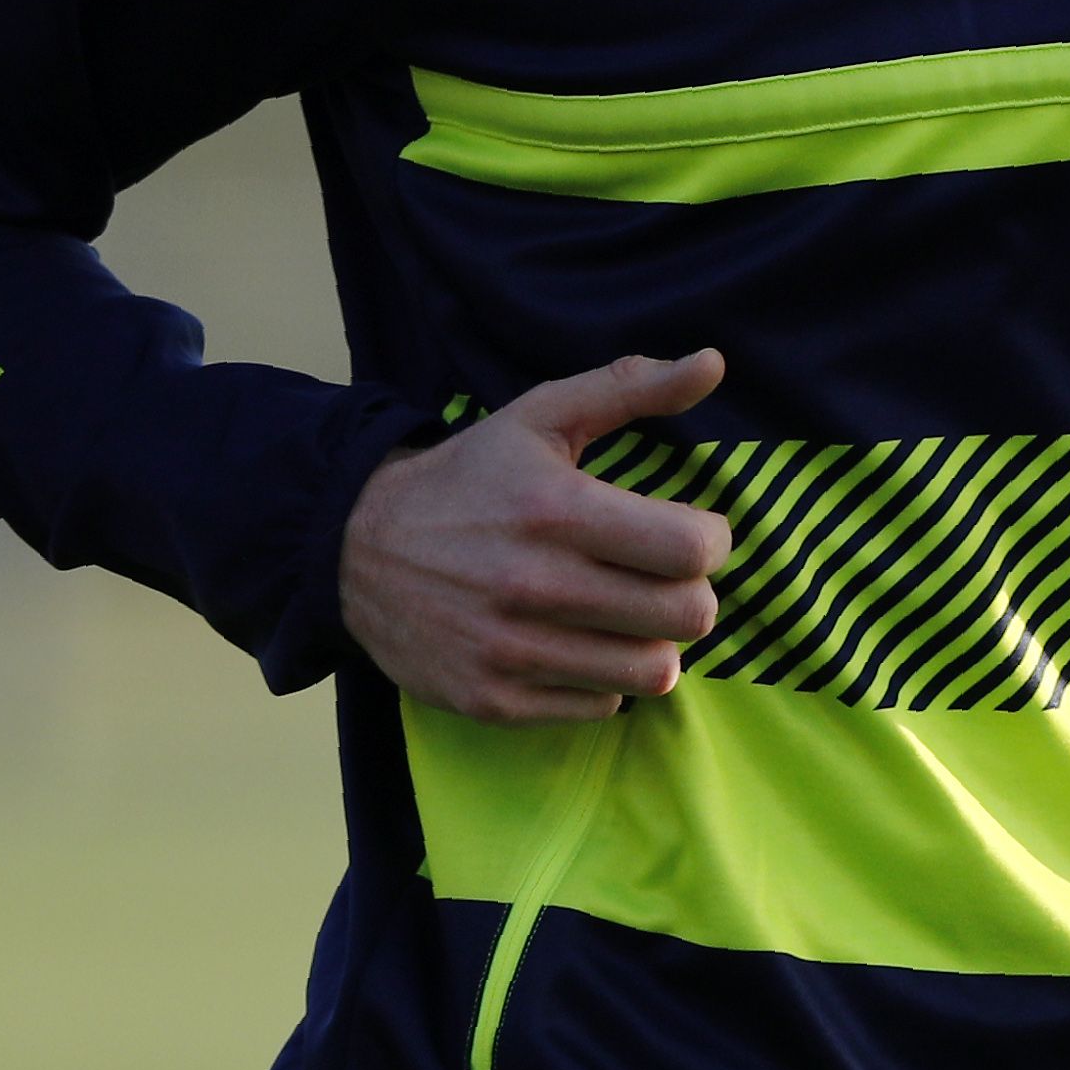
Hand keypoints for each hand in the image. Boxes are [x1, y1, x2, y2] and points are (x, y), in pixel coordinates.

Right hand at [340, 350, 734, 723]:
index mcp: (556, 511)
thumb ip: (631, 387)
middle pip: (687, 616)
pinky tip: (577, 645)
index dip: (710, 540)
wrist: (356, 548)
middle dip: (690, 594)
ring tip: (625, 614)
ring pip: (653, 672)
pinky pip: (601, 707)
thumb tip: (713, 362)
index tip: (689, 532)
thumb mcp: (540, 417)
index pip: (692, 550)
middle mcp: (535, 586)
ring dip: (653, 642)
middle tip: (661, 578)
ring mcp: (511, 651)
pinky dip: (603, 681)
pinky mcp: (491, 699)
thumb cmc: (467, 478)